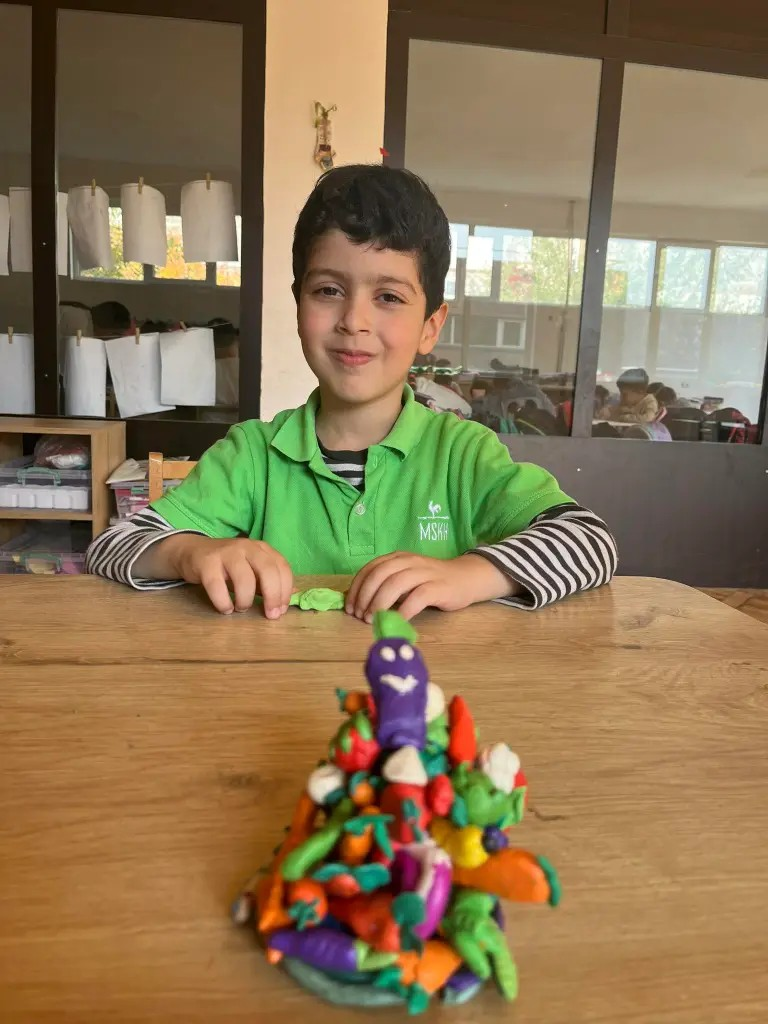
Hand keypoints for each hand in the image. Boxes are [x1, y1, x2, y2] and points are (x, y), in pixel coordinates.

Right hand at [165, 535, 292, 617]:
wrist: (192, 552)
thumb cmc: (227, 566)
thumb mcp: (251, 569)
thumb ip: (269, 581)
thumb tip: (293, 594)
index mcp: (262, 549)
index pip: (282, 568)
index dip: (285, 591)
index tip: (281, 611)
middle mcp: (247, 547)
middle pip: (268, 571)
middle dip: (273, 596)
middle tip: (269, 615)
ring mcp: (226, 553)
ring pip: (244, 579)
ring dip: (246, 600)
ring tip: (241, 609)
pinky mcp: (206, 563)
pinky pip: (217, 586)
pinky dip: (223, 602)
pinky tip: (225, 608)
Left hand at [345, 552, 518, 622]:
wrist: (466, 578)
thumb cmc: (431, 582)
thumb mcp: (406, 578)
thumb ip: (386, 585)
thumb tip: (359, 602)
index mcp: (398, 557)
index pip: (370, 568)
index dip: (357, 587)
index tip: (350, 607)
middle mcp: (409, 561)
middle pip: (380, 575)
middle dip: (365, 596)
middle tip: (360, 616)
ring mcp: (425, 573)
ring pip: (396, 584)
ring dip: (380, 603)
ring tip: (373, 620)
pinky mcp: (438, 587)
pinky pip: (417, 597)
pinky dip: (404, 610)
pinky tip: (397, 621)